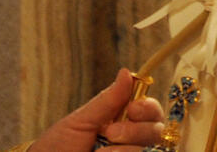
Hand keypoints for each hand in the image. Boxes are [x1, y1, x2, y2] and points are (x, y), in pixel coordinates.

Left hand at [29, 68, 163, 151]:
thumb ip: (108, 101)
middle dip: (136, 130)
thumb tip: (127, 72)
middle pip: (158, 131)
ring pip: (151, 150)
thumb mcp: (81, 120)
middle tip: (109, 133)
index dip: (148, 108)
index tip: (133, 108)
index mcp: (123, 123)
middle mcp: (132, 143)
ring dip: (124, 149)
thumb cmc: (58, 145)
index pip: (152, 112)